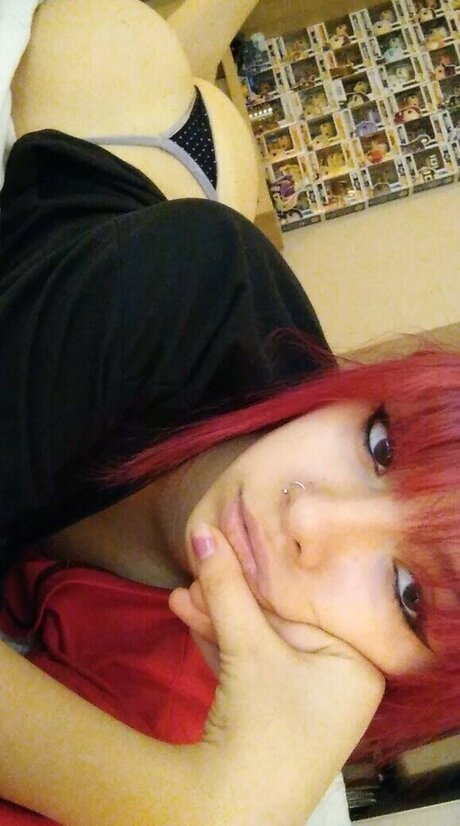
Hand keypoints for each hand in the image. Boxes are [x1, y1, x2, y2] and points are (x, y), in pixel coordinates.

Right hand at [170, 526, 383, 824]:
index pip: (304, 603)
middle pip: (278, 622)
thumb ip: (227, 587)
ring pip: (259, 644)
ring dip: (218, 619)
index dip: (262, 575)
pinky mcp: (277, 713)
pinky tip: (191, 618)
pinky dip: (222, 647)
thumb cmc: (262, 727)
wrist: (228, 814)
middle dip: (230, 600)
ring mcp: (308, 701)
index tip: (231, 547)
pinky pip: (251, 667)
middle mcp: (341, 681)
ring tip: (181, 596)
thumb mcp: (247, 647)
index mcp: (356, 664)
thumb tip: (204, 533)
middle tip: (196, 571)